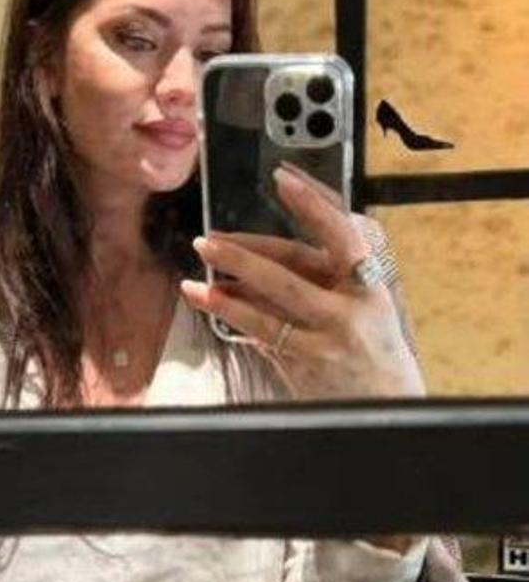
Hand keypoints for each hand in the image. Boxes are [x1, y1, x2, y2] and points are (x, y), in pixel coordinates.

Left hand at [180, 165, 425, 400]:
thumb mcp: (366, 300)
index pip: (340, 235)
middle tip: (208, 240)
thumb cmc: (372, 343)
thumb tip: (271, 246)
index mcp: (369, 284)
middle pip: (289, 273)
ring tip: (196, 278)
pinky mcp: (305, 367)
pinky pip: (262, 336)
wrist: (386, 402)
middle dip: (243, 254)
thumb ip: (328, 272)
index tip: (283, 178)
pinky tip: (209, 303)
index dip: (311, 204)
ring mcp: (325, 341)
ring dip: (226, 291)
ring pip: (267, 310)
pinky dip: (234, 317)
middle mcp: (348, 311)